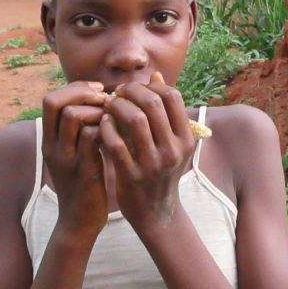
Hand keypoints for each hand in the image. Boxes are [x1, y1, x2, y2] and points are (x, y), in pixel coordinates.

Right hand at [41, 81, 108, 241]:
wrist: (80, 221)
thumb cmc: (84, 183)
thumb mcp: (75, 154)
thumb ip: (80, 130)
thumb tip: (100, 101)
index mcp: (49, 140)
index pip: (50, 99)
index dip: (75, 89)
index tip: (98, 92)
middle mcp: (52, 146)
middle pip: (55, 102)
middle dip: (82, 93)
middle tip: (105, 98)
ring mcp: (66, 158)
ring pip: (73, 116)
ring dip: (96, 110)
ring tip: (112, 117)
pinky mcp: (84, 170)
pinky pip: (92, 137)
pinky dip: (107, 128)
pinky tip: (118, 133)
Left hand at [98, 72, 195, 234]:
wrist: (155, 213)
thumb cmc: (160, 171)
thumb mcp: (171, 143)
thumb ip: (164, 110)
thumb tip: (156, 75)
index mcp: (185, 139)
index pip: (172, 96)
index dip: (150, 85)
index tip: (134, 88)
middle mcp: (173, 150)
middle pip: (152, 103)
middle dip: (131, 92)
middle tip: (118, 93)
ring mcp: (153, 163)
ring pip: (134, 119)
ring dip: (117, 107)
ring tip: (109, 106)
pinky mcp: (132, 175)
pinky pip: (115, 142)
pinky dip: (106, 128)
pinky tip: (102, 124)